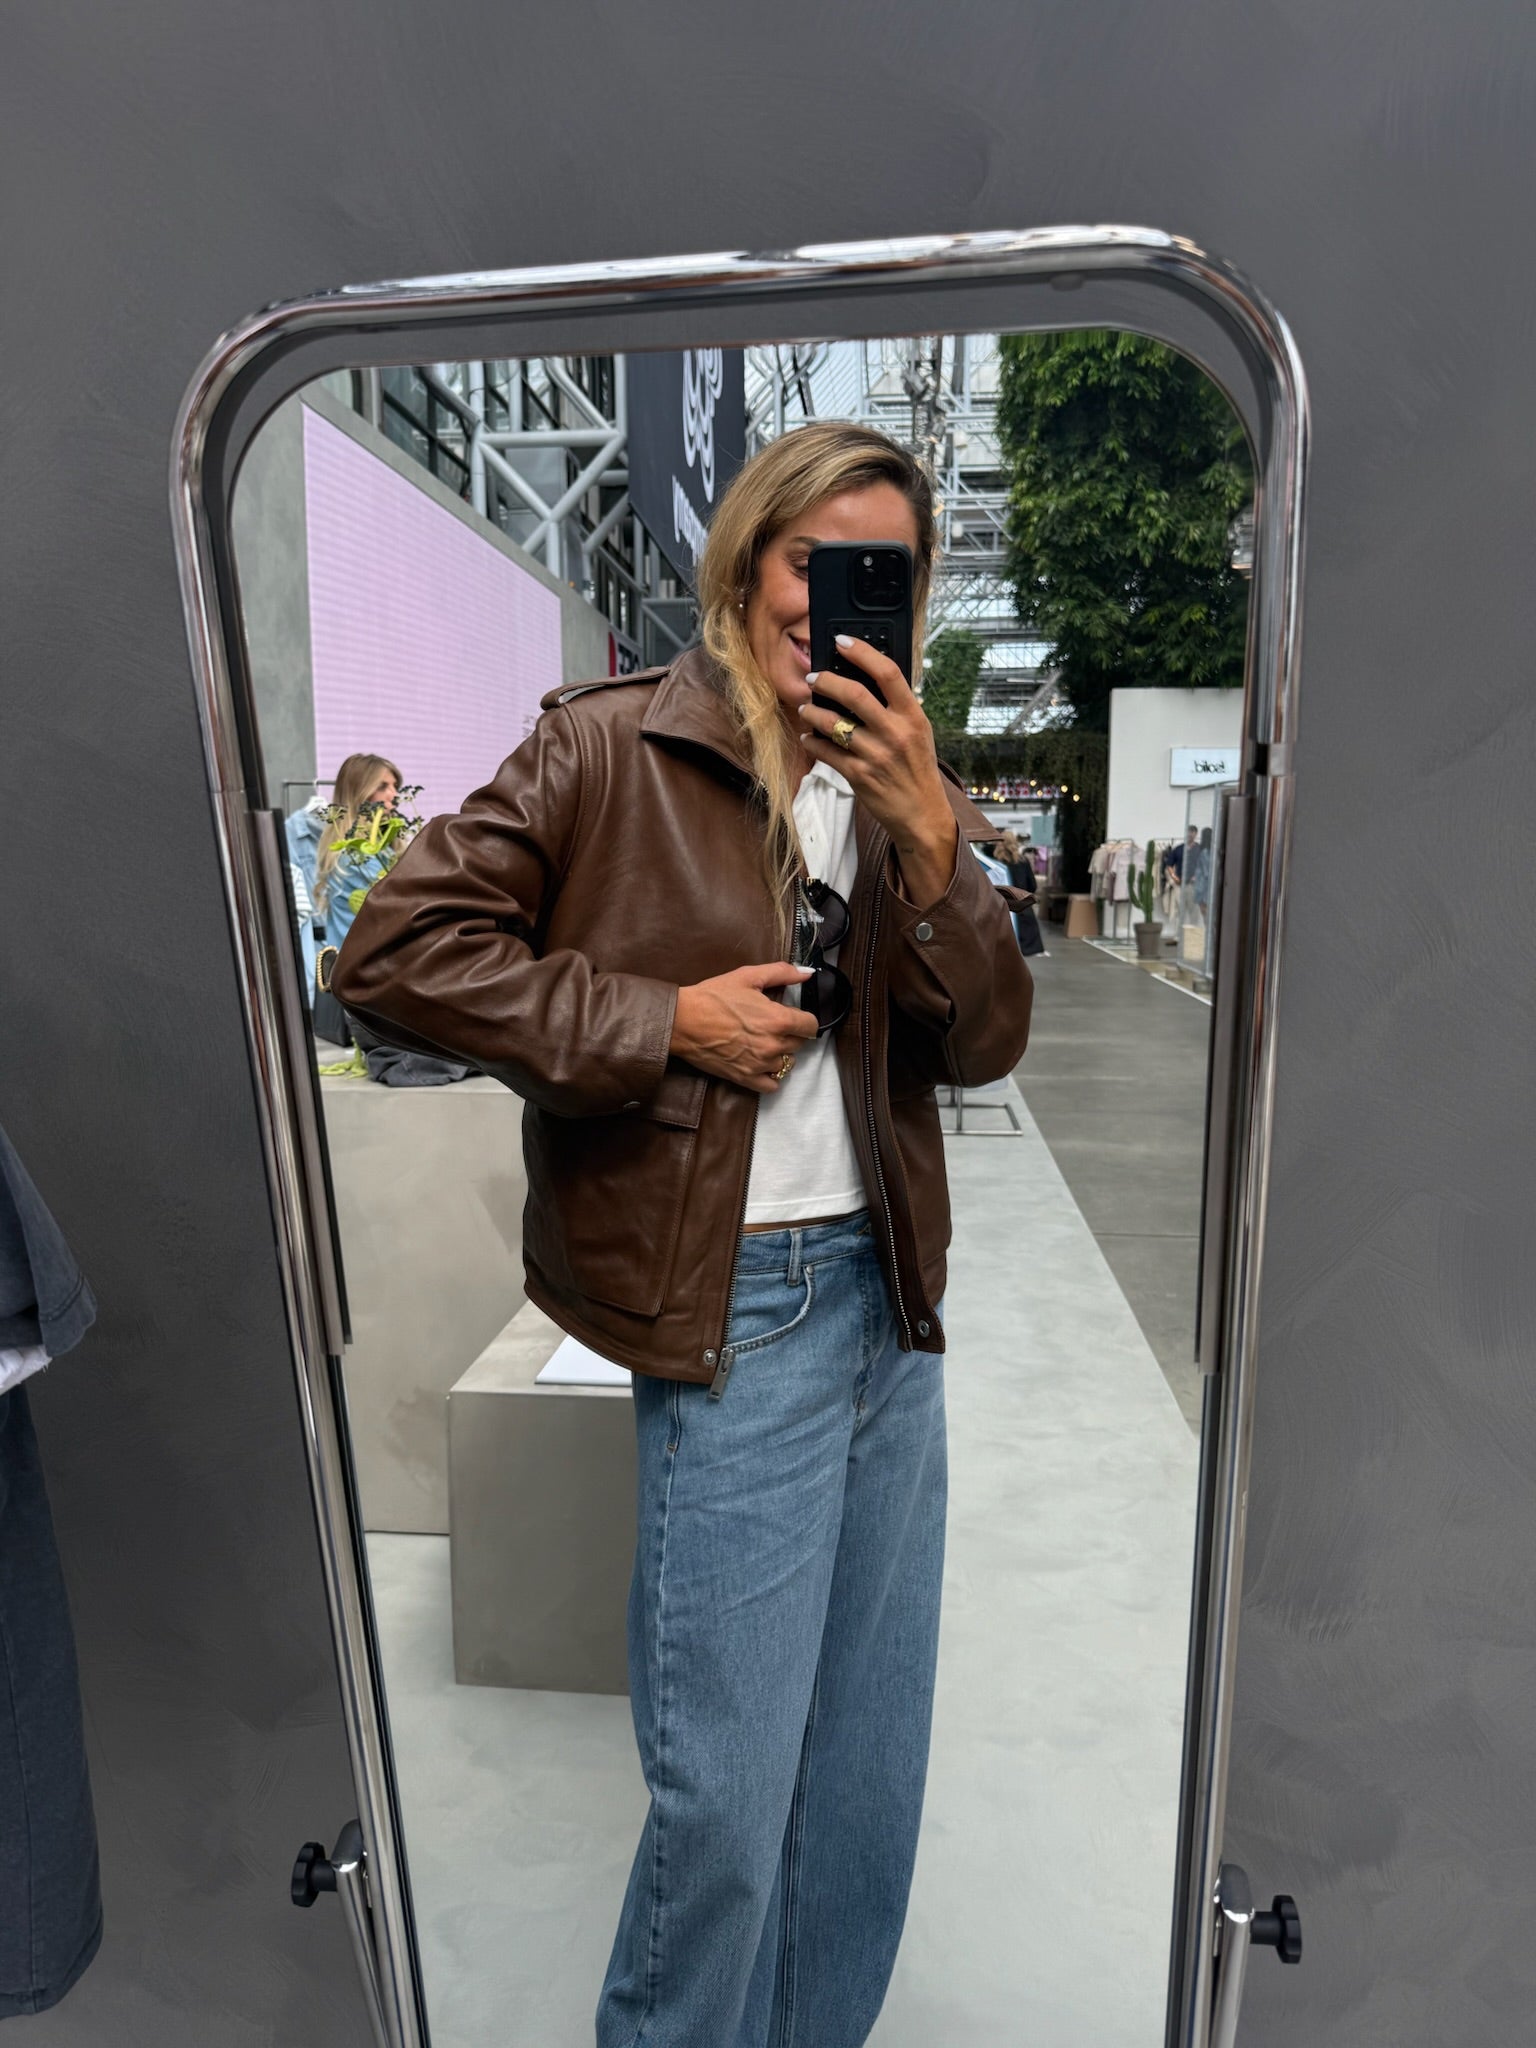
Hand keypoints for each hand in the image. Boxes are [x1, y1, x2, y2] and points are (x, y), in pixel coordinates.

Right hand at [670, 962, 817, 1093]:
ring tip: (762, 1042)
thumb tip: (807, 973)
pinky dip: (770, 1076)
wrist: (683, 1021)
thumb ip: (782, 973)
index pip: (811, 1026)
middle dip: (790, 1034)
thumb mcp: (748, 976)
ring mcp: (761, 1065)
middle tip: (771, 1025)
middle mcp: (774, 1045)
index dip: (803, 1018)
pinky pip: (773, 1085)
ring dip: (780, 1053)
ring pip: (787, 1063)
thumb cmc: (714, 997)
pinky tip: (760, 1062)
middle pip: (800, 1044)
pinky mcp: (746, 1078)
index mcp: (778, 1020)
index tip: (792, 1015)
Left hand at [798, 636, 957, 905]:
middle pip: (855, 694)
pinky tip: (809, 737)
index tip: (842, 641)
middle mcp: (895, 733)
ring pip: (834, 724)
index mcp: (913, 716)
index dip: (862, 652)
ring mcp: (876, 755)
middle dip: (826, 681)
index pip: (888, 673)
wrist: (922, 815)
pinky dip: (813, 742)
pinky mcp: (859, 776)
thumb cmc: (918, 771)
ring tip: (805, 708)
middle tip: (812, 679)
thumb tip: (866, 680)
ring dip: (812, 712)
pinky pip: (827, 753)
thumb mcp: (918, 733)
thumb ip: (897, 708)